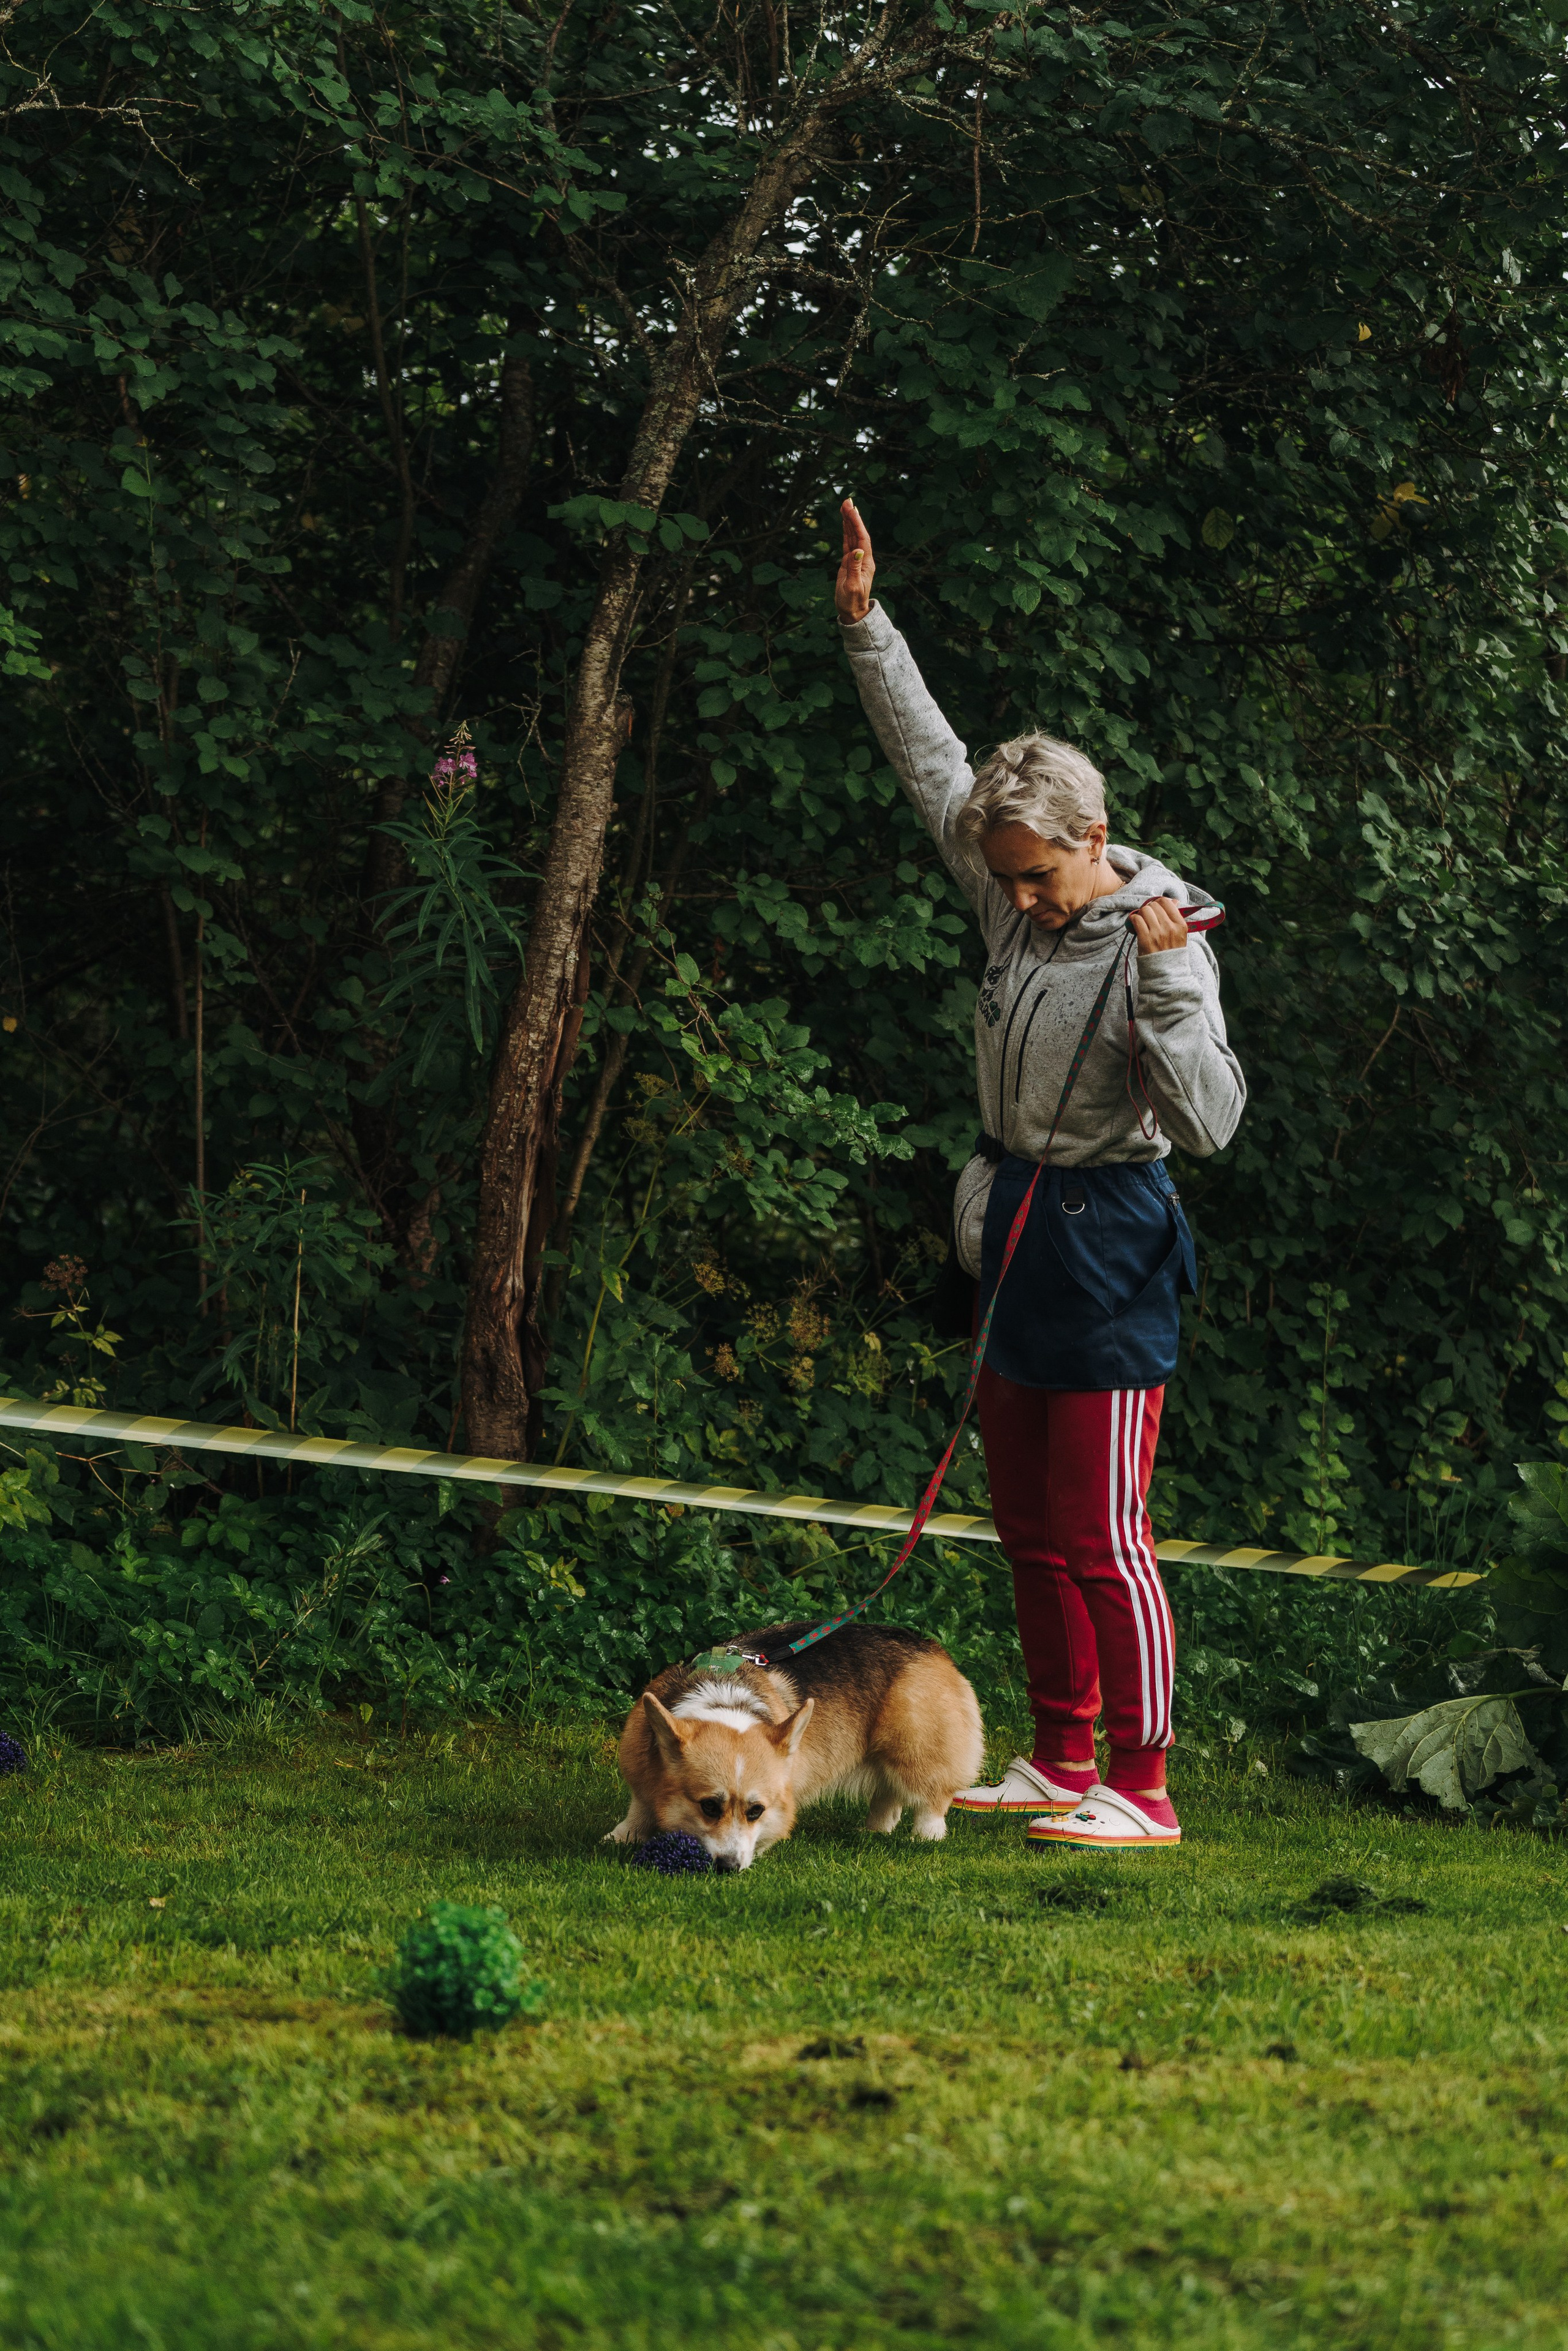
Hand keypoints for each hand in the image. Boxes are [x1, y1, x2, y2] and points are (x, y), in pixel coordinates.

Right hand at [835, 497, 875, 621]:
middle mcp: (863, 558)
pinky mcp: (849, 562)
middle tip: (847, 500)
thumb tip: (857, 551)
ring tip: (845, 505)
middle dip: (853, 516)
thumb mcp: (852, 587)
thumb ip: (854, 568)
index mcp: (866, 562)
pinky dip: (846, 531)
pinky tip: (844, 522)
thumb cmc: (852, 602)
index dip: (857, 522)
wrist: (853, 612)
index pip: (862, 538)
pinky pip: (847, 542)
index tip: (851, 508)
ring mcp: (856, 559)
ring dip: (849, 521)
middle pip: (858, 533)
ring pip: (852, 536)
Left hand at [1130, 897, 1187, 956]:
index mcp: (1180, 925)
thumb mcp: (1180, 934)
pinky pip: (1136, 919)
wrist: (1166, 971)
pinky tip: (1135, 924)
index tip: (1155, 908)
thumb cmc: (1172, 952)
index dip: (1158, 902)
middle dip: (1149, 909)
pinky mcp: (1145, 939)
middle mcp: (1170, 927)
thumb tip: (1173, 900)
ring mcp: (1157, 933)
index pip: (1167, 902)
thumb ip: (1176, 917)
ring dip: (1141, 913)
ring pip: (1145, 910)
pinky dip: (1134, 919)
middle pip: (1154, 905)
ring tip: (1142, 921)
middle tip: (1147, 917)